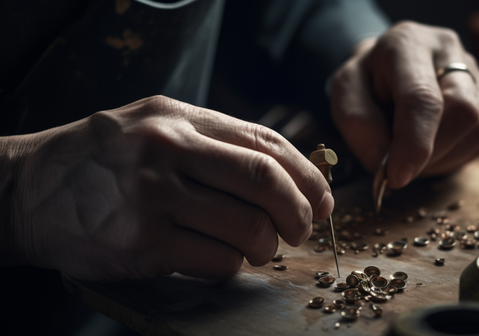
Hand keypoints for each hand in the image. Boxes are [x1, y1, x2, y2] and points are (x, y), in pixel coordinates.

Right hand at [1, 96, 333, 280]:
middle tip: (301, 229)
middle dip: (299, 213)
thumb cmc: (101, 157)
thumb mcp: (155, 123)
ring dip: (267, 246)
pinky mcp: (141, 245)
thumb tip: (285, 172)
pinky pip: (216, 262)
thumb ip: (215, 140)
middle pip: (265, 182)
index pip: (265, 143)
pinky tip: (221, 260)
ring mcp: (152, 199)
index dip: (306, 174)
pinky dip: (233, 266)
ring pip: (247, 229)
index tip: (321, 198)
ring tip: (260, 248)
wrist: (28, 190)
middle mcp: (166, 150)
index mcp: (178, 117)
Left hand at [331, 21, 478, 187]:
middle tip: (399, 169)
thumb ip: (357, 124)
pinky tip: (430, 152)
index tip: (397, 177)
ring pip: (478, 127)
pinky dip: (454, 156)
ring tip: (411, 157)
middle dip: (430, 155)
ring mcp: (474, 71)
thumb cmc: (366, 81)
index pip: (422, 98)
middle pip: (461, 112)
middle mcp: (448, 50)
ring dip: (442, 159)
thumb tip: (383, 161)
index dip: (414, 144)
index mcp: (407, 44)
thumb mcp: (345, 94)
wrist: (386, 67)